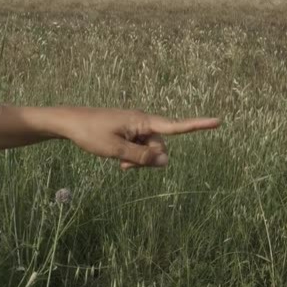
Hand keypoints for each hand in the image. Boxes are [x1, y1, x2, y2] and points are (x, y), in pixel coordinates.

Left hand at [56, 108, 220, 169]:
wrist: (69, 123)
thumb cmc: (90, 134)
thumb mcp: (115, 151)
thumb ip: (141, 158)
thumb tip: (166, 161)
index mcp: (142, 120)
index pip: (174, 126)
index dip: (197, 125)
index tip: (218, 121)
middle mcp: (143, 121)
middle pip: (160, 146)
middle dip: (148, 159)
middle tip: (123, 165)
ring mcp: (135, 126)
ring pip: (149, 150)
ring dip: (138, 160)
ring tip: (118, 162)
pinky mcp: (129, 131)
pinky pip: (139, 147)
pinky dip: (132, 156)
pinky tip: (118, 159)